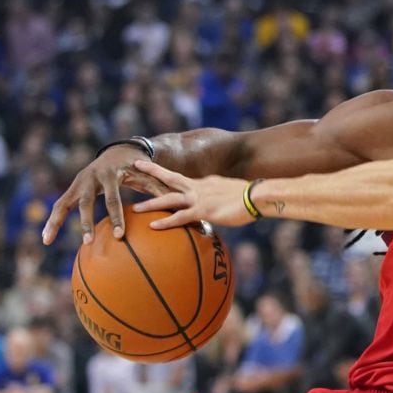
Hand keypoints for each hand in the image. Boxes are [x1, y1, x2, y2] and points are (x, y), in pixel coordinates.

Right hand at [41, 145, 170, 244]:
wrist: (119, 152)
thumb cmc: (138, 168)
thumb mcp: (147, 176)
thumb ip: (159, 191)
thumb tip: (177, 207)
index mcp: (110, 175)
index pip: (113, 199)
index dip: (116, 217)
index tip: (120, 235)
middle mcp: (90, 177)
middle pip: (85, 202)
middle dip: (86, 222)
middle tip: (89, 242)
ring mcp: (78, 183)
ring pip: (64, 203)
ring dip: (56, 222)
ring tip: (47, 241)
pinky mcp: (72, 189)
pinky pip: (59, 206)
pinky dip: (52, 221)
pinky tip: (46, 239)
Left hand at [131, 161, 254, 228]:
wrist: (257, 196)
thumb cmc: (250, 197)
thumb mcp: (232, 194)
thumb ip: (222, 199)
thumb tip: (220, 206)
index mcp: (206, 182)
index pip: (182, 179)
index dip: (167, 176)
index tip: (155, 171)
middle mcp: (199, 187)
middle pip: (170, 178)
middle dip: (152, 172)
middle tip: (135, 166)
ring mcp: (199, 198)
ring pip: (169, 199)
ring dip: (151, 203)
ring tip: (135, 209)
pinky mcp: (203, 211)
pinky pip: (180, 217)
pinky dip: (165, 222)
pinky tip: (153, 226)